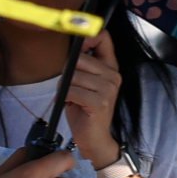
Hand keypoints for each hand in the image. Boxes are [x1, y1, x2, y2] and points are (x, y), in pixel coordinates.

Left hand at [60, 27, 124, 170]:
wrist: (95, 140)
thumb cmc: (85, 110)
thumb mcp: (85, 83)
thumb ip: (82, 65)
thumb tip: (70, 50)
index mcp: (111, 68)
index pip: (103, 38)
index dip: (86, 38)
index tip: (77, 49)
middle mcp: (113, 76)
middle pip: (79, 59)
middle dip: (67, 73)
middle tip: (69, 87)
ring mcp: (108, 89)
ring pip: (73, 76)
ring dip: (64, 88)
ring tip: (71, 98)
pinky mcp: (99, 101)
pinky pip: (71, 90)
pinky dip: (64, 98)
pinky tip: (69, 105)